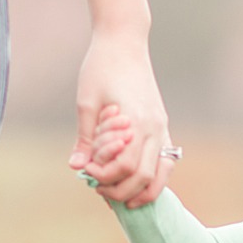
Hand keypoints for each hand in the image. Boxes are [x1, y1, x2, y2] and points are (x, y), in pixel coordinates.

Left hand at [69, 28, 172, 206]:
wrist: (124, 41)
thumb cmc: (101, 67)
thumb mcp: (86, 102)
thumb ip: (85, 138)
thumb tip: (77, 168)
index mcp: (136, 121)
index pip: (126, 166)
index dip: (105, 176)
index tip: (87, 173)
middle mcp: (155, 127)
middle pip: (146, 176)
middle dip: (123, 191)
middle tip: (100, 192)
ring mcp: (162, 126)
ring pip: (162, 172)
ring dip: (145, 190)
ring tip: (124, 200)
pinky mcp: (162, 124)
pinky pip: (165, 159)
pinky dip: (153, 176)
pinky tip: (135, 181)